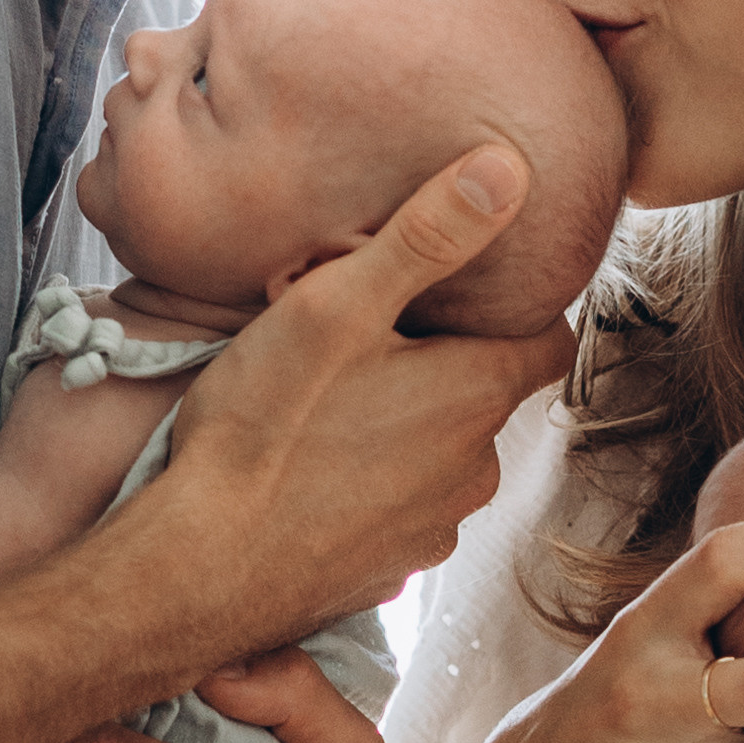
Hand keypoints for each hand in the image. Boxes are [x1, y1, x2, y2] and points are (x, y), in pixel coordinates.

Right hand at [104, 145, 571, 650]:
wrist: (195, 571)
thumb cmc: (262, 429)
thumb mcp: (335, 306)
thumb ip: (427, 236)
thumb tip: (510, 170)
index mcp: (475, 396)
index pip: (549, 341)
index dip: (518, 308)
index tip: (463, 288)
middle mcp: (475, 470)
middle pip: (486, 395)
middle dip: (442, 363)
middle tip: (365, 337)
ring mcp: (433, 530)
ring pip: (440, 453)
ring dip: (404, 426)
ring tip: (328, 401)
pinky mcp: (389, 572)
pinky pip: (399, 507)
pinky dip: (370, 484)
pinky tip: (310, 468)